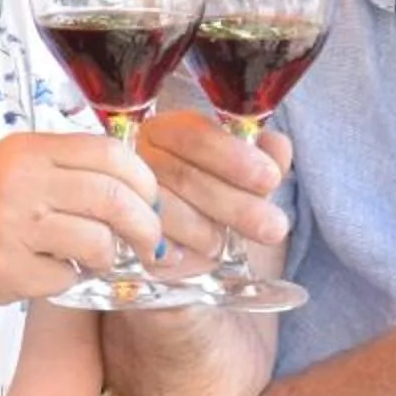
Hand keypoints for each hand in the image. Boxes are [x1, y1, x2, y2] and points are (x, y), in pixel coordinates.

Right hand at [0, 131, 161, 310]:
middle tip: (148, 243)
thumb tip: (135, 184)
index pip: (110, 154)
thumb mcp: (11, 165)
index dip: (143, 181)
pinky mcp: (8, 270)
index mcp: (27, 150)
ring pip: (98, 242)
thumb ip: (64, 166)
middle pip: (114, 199)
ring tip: (91, 259)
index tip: (150, 202)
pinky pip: (67, 276)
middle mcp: (21, 183)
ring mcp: (13, 227)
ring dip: (107, 257)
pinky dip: (69, 279)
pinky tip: (48, 271)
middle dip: (145, 227)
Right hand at [133, 111, 291, 275]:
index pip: (192, 134)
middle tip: (274, 227)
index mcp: (166, 132)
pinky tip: (197, 260)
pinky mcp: (119, 243)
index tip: (271, 179)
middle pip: (181, 176)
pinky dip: (180, 256)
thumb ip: (266, 158)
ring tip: (227, 244)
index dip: (232, 155)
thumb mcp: (250, 180)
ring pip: (164, 212)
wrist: (204, 263)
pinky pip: (150, 248)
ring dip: (206, 231)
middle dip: (235, 204)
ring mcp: (121, 199)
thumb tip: (276, 147)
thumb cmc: (225, 206)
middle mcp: (136, 159)